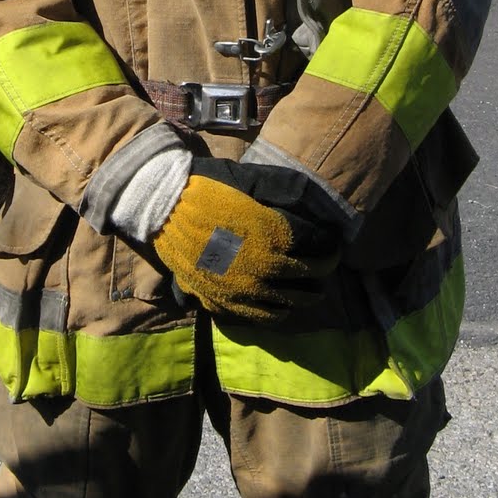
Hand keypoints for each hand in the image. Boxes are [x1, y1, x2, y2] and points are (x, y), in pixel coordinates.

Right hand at [152, 158, 339, 321]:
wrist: (164, 206)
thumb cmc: (211, 187)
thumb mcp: (253, 179)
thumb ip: (288, 192)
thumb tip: (319, 205)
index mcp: (275, 238)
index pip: (321, 249)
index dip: (332, 245)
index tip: (333, 240)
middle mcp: (264, 271)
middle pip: (311, 280)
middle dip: (323, 270)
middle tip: (325, 262)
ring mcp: (242, 293)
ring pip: (291, 304)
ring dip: (305, 294)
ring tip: (307, 285)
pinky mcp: (222, 303)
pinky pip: (262, 318)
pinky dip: (278, 311)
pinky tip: (279, 300)